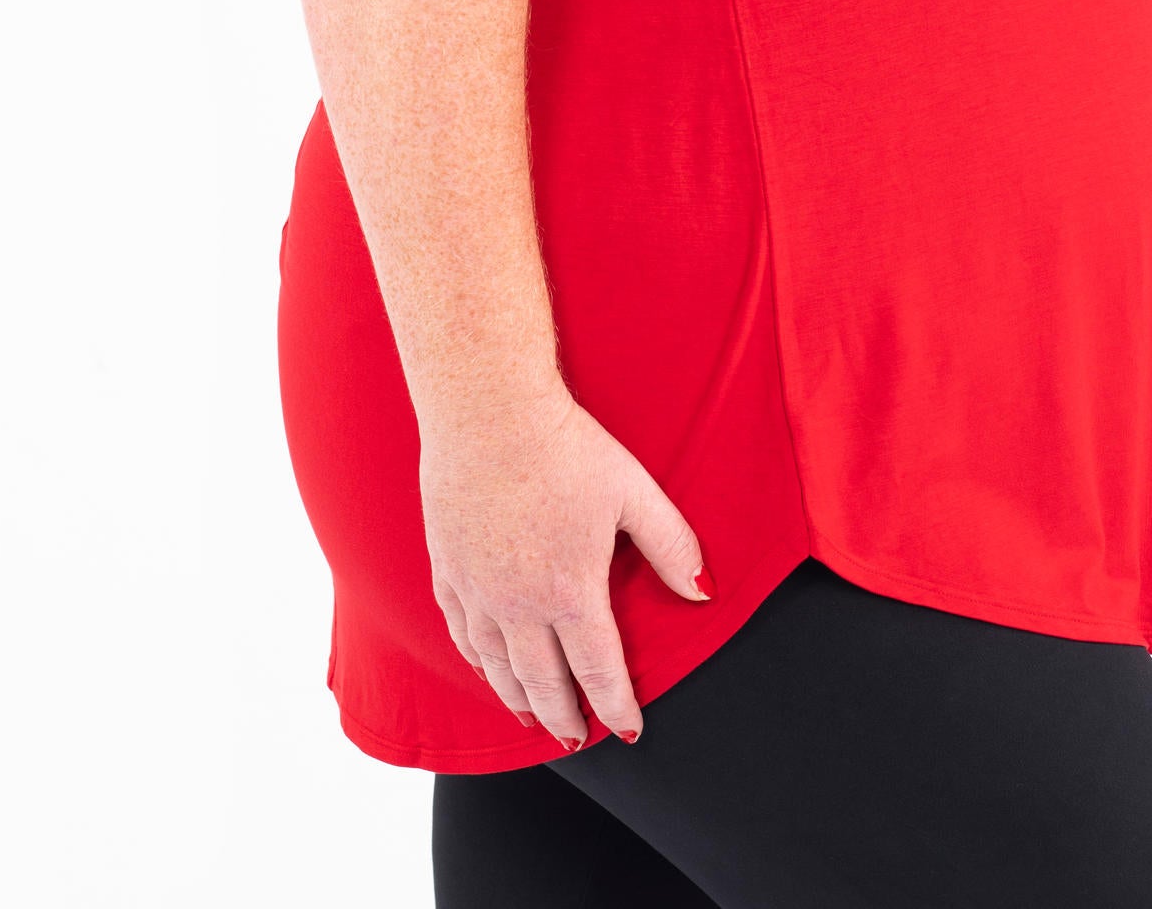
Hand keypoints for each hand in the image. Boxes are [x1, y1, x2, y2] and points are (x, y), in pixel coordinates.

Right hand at [419, 387, 710, 748]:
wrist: (486, 409)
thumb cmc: (564, 446)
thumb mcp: (634, 492)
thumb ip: (672, 546)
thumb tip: (704, 591)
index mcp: (570, 592)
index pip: (598, 673)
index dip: (615, 708)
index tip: (627, 731)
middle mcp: (518, 605)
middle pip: (543, 683)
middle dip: (565, 718)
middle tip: (577, 740)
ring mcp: (477, 591)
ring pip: (497, 668)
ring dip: (518, 699)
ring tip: (534, 719)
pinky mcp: (447, 568)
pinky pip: (461, 634)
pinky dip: (478, 662)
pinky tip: (486, 667)